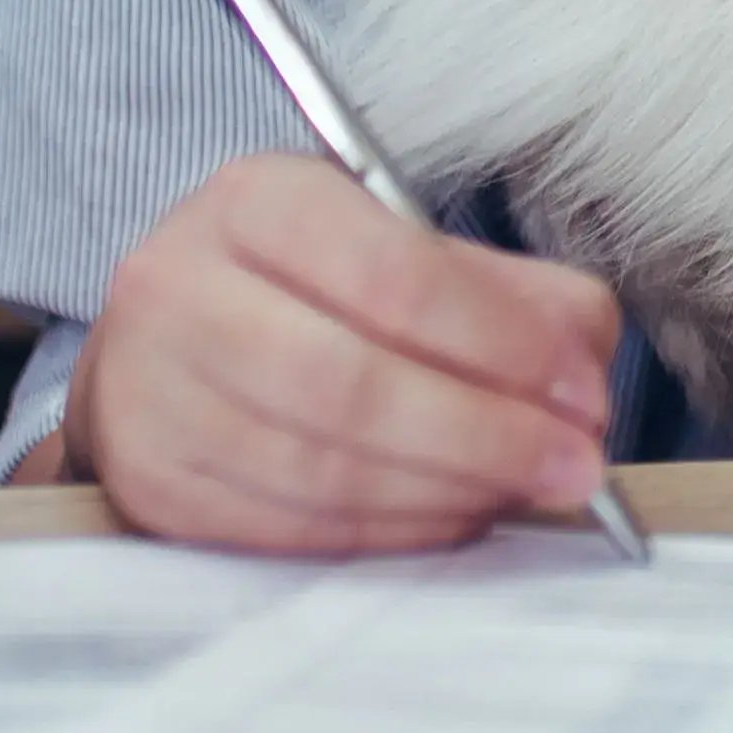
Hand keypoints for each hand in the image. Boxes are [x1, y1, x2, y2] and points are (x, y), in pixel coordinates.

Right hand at [52, 154, 624, 554]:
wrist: (161, 346)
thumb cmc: (301, 287)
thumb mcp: (396, 244)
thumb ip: (503, 290)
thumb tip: (582, 359)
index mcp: (255, 200)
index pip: (391, 274)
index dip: (501, 341)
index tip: (581, 389)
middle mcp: (179, 286)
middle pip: (351, 384)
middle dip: (486, 434)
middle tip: (577, 465)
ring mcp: (150, 393)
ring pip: (322, 468)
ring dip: (448, 492)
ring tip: (524, 490)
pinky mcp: (150, 486)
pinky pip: (291, 529)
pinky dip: (392, 532)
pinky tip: (452, 515)